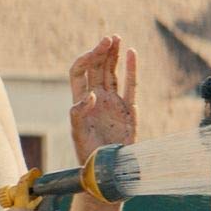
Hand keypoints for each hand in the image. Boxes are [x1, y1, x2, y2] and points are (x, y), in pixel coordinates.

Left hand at [68, 35, 136, 163]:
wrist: (107, 171)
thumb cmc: (88, 156)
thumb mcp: (78, 135)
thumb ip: (79, 114)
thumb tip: (91, 96)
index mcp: (80, 101)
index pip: (79, 72)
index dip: (85, 60)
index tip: (93, 53)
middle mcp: (96, 99)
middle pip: (97, 68)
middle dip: (101, 52)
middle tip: (108, 38)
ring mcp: (113, 103)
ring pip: (112, 73)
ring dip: (114, 55)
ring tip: (117, 39)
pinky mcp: (128, 110)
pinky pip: (130, 86)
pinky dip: (132, 70)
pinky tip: (132, 53)